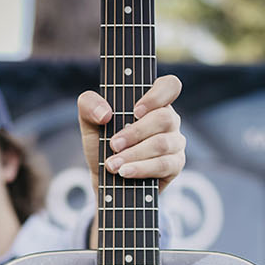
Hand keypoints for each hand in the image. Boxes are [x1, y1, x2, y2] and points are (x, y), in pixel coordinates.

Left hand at [78, 73, 186, 191]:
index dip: (157, 95)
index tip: (135, 110)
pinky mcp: (175, 165)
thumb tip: (105, 113)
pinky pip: (163, 165)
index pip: (169, 86)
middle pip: (164, 118)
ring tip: (113, 164)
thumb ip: (89, 104)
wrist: (105, 178)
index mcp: (152, 101)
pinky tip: (125, 172)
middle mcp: (168, 119)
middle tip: (113, 144)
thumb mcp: (89, 121)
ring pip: (162, 144)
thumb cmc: (102, 143)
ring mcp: (175, 142)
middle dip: (135, 133)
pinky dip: (141, 168)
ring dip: (134, 154)